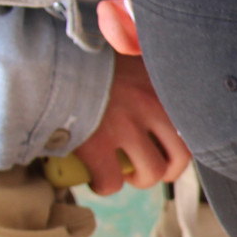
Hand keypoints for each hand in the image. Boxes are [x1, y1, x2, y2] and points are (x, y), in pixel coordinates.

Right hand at [74, 53, 190, 194]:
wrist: (45, 58)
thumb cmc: (84, 56)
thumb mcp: (125, 51)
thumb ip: (143, 61)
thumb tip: (149, 67)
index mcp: (159, 82)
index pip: (192, 120)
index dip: (179, 140)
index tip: (165, 145)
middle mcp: (149, 104)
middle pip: (179, 155)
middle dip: (165, 168)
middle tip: (146, 166)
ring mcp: (124, 126)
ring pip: (150, 173)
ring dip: (137, 178)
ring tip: (122, 171)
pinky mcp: (96, 144)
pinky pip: (111, 181)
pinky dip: (104, 185)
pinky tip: (96, 178)